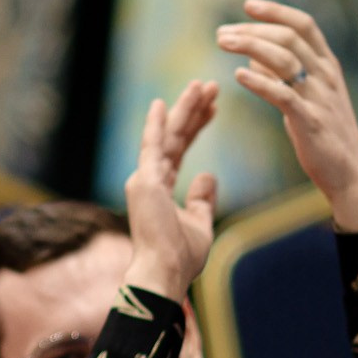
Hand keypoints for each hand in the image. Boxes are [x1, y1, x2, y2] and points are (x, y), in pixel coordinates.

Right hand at [119, 80, 220, 302]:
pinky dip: (157, 124)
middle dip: (193, 111)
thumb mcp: (200, 224)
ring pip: (167, 135)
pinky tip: (163, 103)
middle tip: (210, 87)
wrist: (165, 271)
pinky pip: (153, 146)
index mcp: (160, 188)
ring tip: (202, 86)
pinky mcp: (145, 180)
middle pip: (174, 136)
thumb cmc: (181, 256)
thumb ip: (202, 199)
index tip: (213, 108)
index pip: (180, 149)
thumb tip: (208, 175)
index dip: (196, 127)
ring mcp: (144, 178)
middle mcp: (148, 179)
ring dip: (185, 109)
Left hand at [216, 0, 357, 231]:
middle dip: (252, 30)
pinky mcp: (310, 121)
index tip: (248, 5)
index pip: (304, 25)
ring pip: (284, 59)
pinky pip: (282, 95)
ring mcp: (319, 97)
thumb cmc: (326, 134)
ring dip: (250, 46)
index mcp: (327, 65)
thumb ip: (283, 75)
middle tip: (221, 33)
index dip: (276, 11)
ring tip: (222, 43)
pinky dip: (259, 82)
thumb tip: (253, 57)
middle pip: (288, 37)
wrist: (350, 172)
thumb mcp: (307, 97)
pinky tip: (238, 76)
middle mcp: (325, 75)